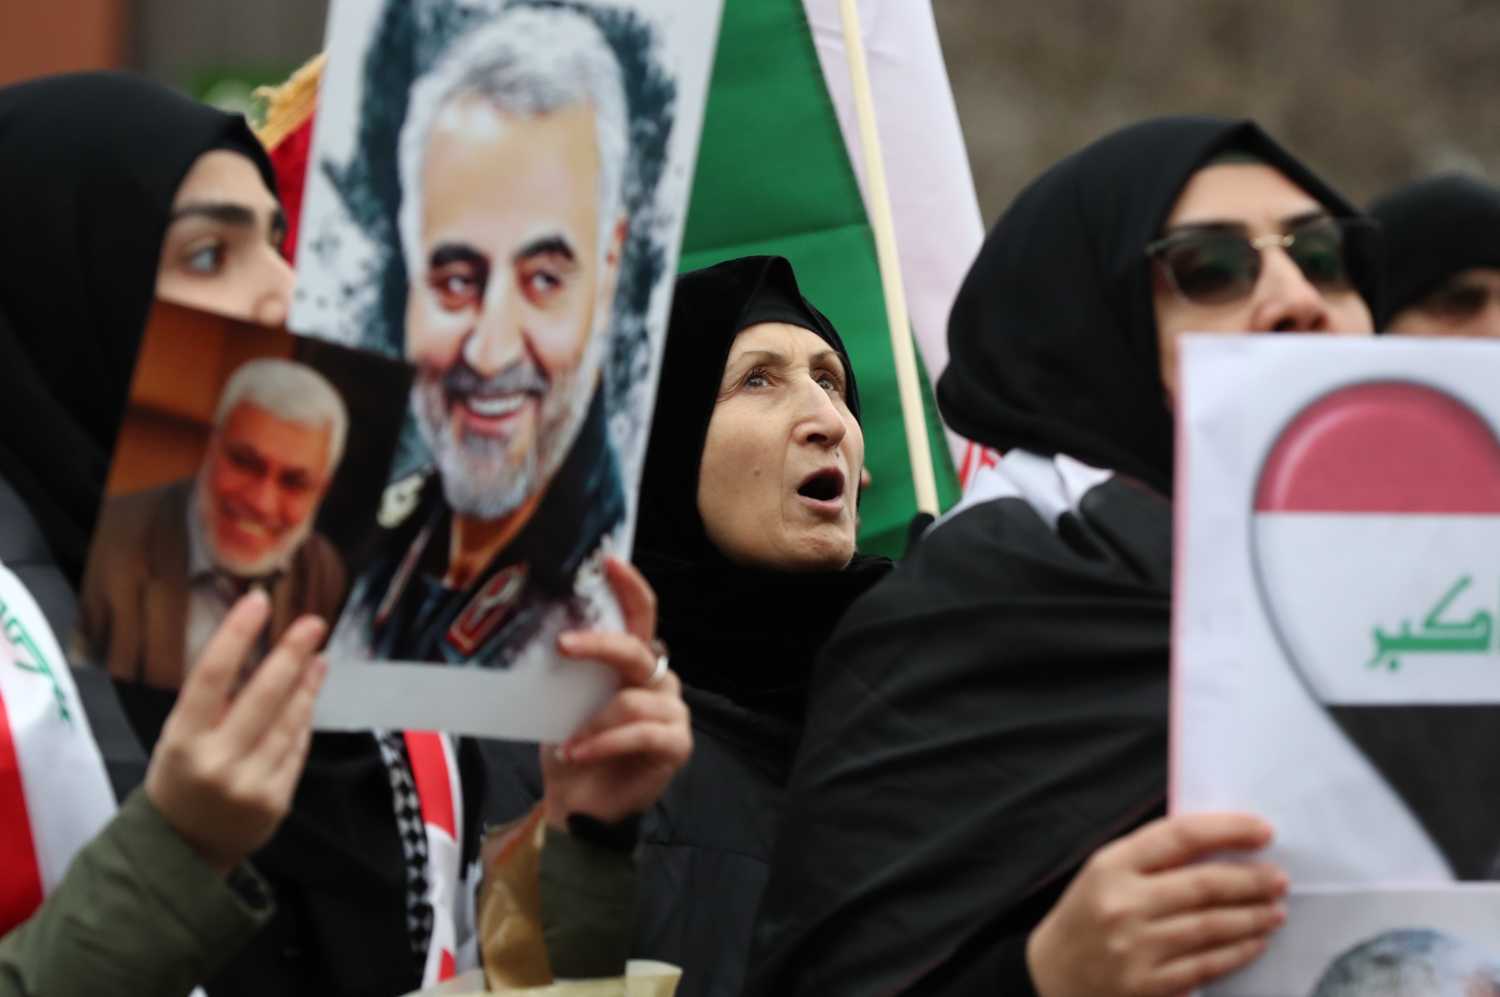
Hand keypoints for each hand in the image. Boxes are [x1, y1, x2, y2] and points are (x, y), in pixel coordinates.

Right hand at [145, 590, 327, 874]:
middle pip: (263, 696)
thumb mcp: (178, 738)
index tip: (258, 601)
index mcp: (182, 741)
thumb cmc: (181, 778)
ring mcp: (251, 784)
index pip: (211, 677)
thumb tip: (252, 644)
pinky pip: (297, 747)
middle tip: (312, 622)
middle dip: (290, 655)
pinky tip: (310, 692)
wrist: (184, 849)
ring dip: (306, 683)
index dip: (237, 635)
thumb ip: (212, 701)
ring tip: (316, 654)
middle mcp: (217, 762)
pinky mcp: (277, 800)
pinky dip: (303, 717)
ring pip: (288, 721)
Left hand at [541, 557, 691, 829]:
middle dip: (600, 645)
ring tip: (567, 742)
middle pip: (637, 650)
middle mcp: (657, 680)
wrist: (579, 803)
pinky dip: (604, 742)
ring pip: (633, 699)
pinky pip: (641, 732)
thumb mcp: (563, 701)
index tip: (609, 561)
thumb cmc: (572, 746)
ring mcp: (671, 711)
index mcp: (633, 663)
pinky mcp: (676, 743)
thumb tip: (543, 633)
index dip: (630, 586)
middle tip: (563, 646)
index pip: (641, 615)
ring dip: (593, 720)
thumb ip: (570, 669)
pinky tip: (579, 753)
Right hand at [1026, 813, 1287, 996]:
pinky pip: (1207, 965)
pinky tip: (1255, 941)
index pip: (1179, 836)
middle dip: (1251, 880)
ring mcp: (1136, 948)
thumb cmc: (1086, 917)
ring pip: (1212, 926)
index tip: (1263, 830)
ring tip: (1275, 909)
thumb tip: (1220, 844)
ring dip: (1253, 917)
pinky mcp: (1149, 986)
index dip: (1227, 830)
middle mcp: (1123, 904)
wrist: (1051, 977)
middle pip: (1204, 884)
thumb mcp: (1105, 873)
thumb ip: (1152, 858)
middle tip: (1278, 878)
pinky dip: (1238, 951)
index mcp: (1111, 865)